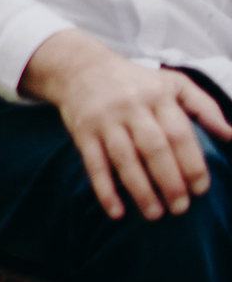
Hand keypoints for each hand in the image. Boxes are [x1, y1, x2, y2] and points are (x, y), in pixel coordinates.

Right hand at [21, 30, 231, 221]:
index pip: (179, 134)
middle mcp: (130, 107)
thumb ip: (204, 107)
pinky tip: (117, 211)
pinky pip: (94, 164)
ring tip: (155, 214)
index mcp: (157, 96)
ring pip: (125, 159)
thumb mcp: (172, 83)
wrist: (78, 67)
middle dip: (170, 182)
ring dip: (141, 190)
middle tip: (180, 208)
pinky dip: (104, 190)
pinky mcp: (82, 131)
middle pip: (154, 148)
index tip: (200, 189)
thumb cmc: (135, 81)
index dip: (192, 165)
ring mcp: (104, 119)